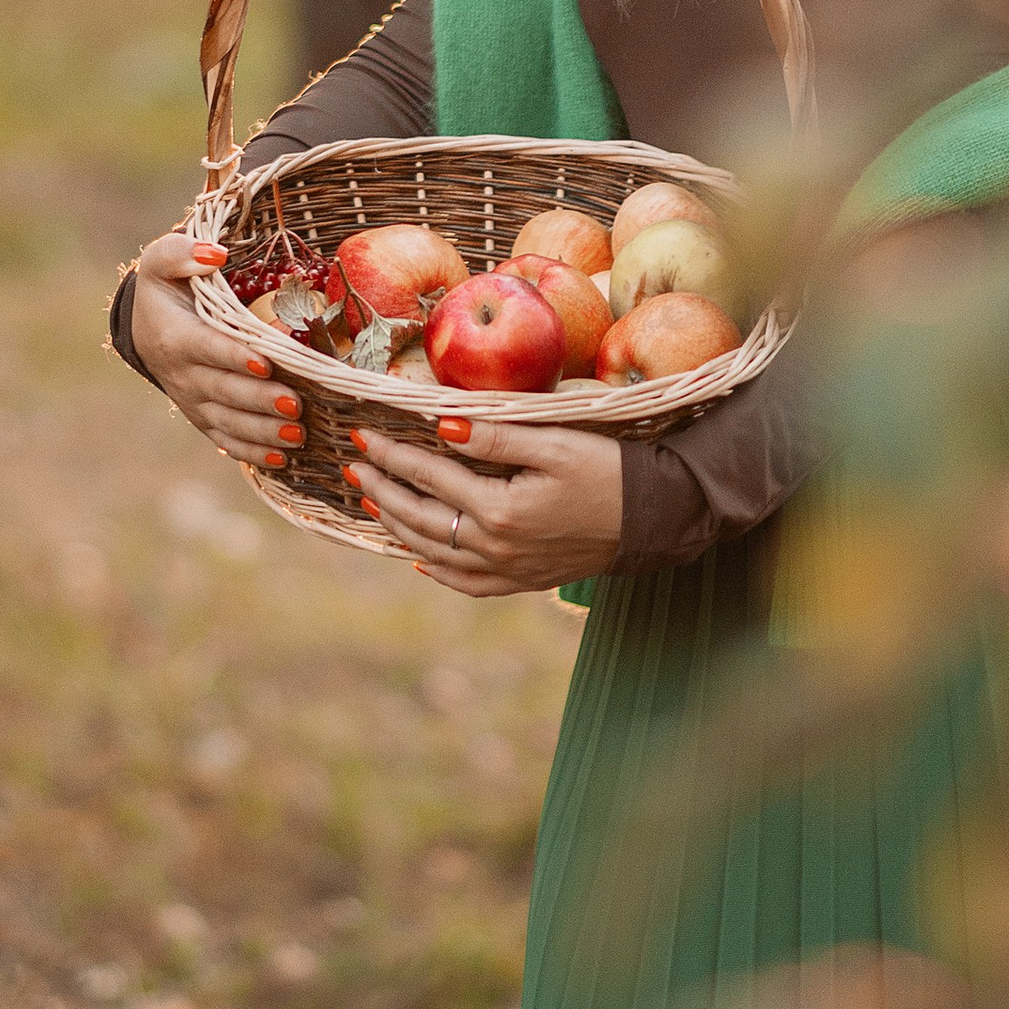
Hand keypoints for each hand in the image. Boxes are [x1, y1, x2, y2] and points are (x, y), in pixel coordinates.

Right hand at [115, 229, 302, 477]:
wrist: (145, 327)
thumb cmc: (166, 288)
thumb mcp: (163, 261)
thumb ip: (183, 252)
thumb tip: (215, 254)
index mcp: (176, 336)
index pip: (207, 348)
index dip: (234, 357)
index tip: (264, 362)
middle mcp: (183, 375)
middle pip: (223, 390)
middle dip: (259, 400)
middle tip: (295, 405)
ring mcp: (193, 401)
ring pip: (227, 421)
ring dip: (262, 431)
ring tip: (297, 435)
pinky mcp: (203, 417)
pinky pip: (225, 439)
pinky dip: (251, 452)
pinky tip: (282, 459)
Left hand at [352, 412, 624, 596]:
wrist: (654, 519)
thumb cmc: (609, 470)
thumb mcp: (553, 442)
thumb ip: (495, 435)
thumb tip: (440, 425)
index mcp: (499, 509)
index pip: (428, 476)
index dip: (391, 454)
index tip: (362, 435)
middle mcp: (495, 547)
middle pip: (421, 517)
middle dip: (383, 490)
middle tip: (353, 467)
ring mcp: (508, 570)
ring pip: (436, 552)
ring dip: (400, 527)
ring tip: (374, 504)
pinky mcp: (523, 581)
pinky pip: (467, 583)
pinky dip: (438, 570)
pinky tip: (422, 559)